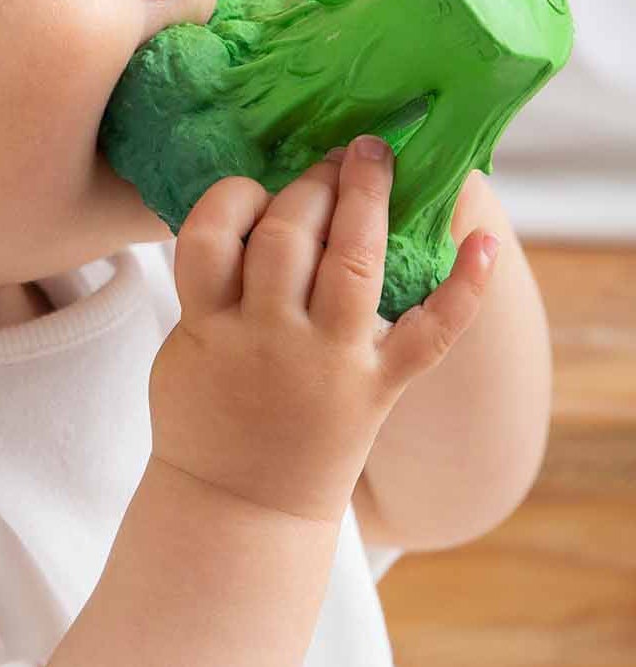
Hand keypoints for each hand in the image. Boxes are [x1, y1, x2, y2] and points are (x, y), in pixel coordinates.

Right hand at [149, 142, 496, 523]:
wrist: (239, 508)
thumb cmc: (205, 414)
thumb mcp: (185, 343)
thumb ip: (210, 282)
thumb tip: (251, 210)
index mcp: (211, 326)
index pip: (213, 232)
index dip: (234, 196)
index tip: (251, 189)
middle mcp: (271, 338)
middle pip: (289, 235)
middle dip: (313, 183)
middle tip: (329, 158)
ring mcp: (328, 364)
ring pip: (352, 265)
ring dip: (367, 200)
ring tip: (373, 159)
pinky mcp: (377, 390)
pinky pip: (429, 335)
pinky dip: (463, 289)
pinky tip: (482, 244)